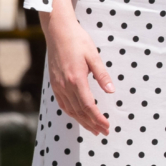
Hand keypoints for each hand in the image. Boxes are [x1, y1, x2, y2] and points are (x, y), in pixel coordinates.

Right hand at [39, 0, 111, 135]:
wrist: (58, 32)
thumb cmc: (78, 41)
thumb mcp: (94, 56)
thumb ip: (102, 75)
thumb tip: (111, 91)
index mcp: (76, 80)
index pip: (88, 106)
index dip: (98, 118)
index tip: (107, 126)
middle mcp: (65, 86)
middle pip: (79, 111)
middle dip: (92, 124)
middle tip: (104, 133)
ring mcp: (58, 86)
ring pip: (70, 110)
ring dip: (82, 121)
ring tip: (93, 129)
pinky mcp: (54, 84)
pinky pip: (63, 103)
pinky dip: (71, 113)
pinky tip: (78, 116)